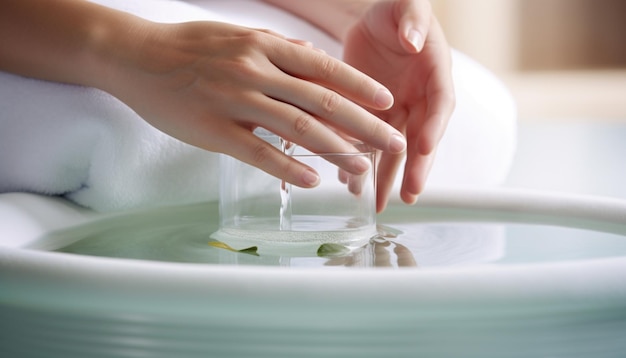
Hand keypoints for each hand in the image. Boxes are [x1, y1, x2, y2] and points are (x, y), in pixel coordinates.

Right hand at [101, 20, 407, 187]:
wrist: (136, 56)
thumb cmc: (190, 47)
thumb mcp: (238, 35)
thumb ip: (276, 49)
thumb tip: (313, 59)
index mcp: (264, 45)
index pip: (324, 67)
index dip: (360, 86)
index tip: (387, 102)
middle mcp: (255, 70)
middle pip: (321, 101)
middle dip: (364, 124)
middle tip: (393, 142)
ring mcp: (234, 100)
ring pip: (296, 128)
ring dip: (335, 150)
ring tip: (362, 168)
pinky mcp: (213, 130)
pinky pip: (257, 152)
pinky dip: (288, 167)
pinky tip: (311, 180)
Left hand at [343, 0, 454, 211]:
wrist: (378, 23)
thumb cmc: (398, 12)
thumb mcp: (408, 8)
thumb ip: (413, 20)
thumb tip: (414, 41)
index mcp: (435, 75)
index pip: (440, 105)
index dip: (434, 128)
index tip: (423, 150)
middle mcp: (419, 99)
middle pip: (420, 138)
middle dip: (415, 168)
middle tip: (408, 195)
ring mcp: (397, 111)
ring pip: (393, 149)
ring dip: (386, 175)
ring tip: (376, 201)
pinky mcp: (373, 115)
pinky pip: (368, 142)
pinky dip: (360, 161)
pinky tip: (350, 181)